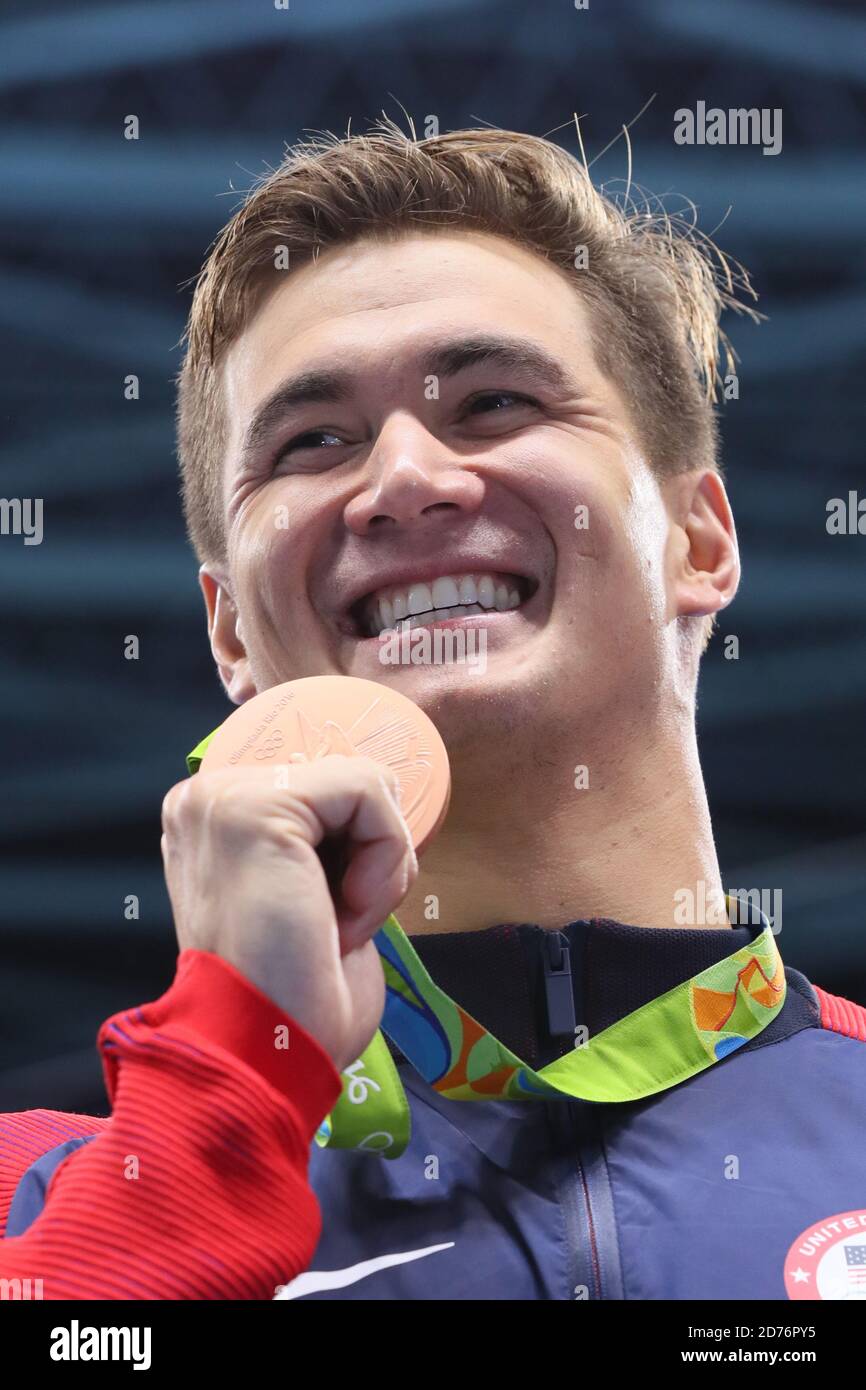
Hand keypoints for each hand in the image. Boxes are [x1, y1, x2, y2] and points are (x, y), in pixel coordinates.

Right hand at [160, 755, 416, 1072]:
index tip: (330, 917)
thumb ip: (328, 840)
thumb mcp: (313, 894)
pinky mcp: (257, 805)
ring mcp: (223, 796)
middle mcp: (207, 798)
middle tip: (333, 926)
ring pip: (365, 785)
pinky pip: (369, 792)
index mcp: (216, 821)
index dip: (360, 849)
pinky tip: (341, 916)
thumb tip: (381, 805)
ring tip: (333, 925)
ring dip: (379, 868)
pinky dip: (381, 865)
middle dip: (372, 858)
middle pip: (350, 783)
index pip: (329, 790)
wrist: (264, 1058)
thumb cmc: (294, 1001)